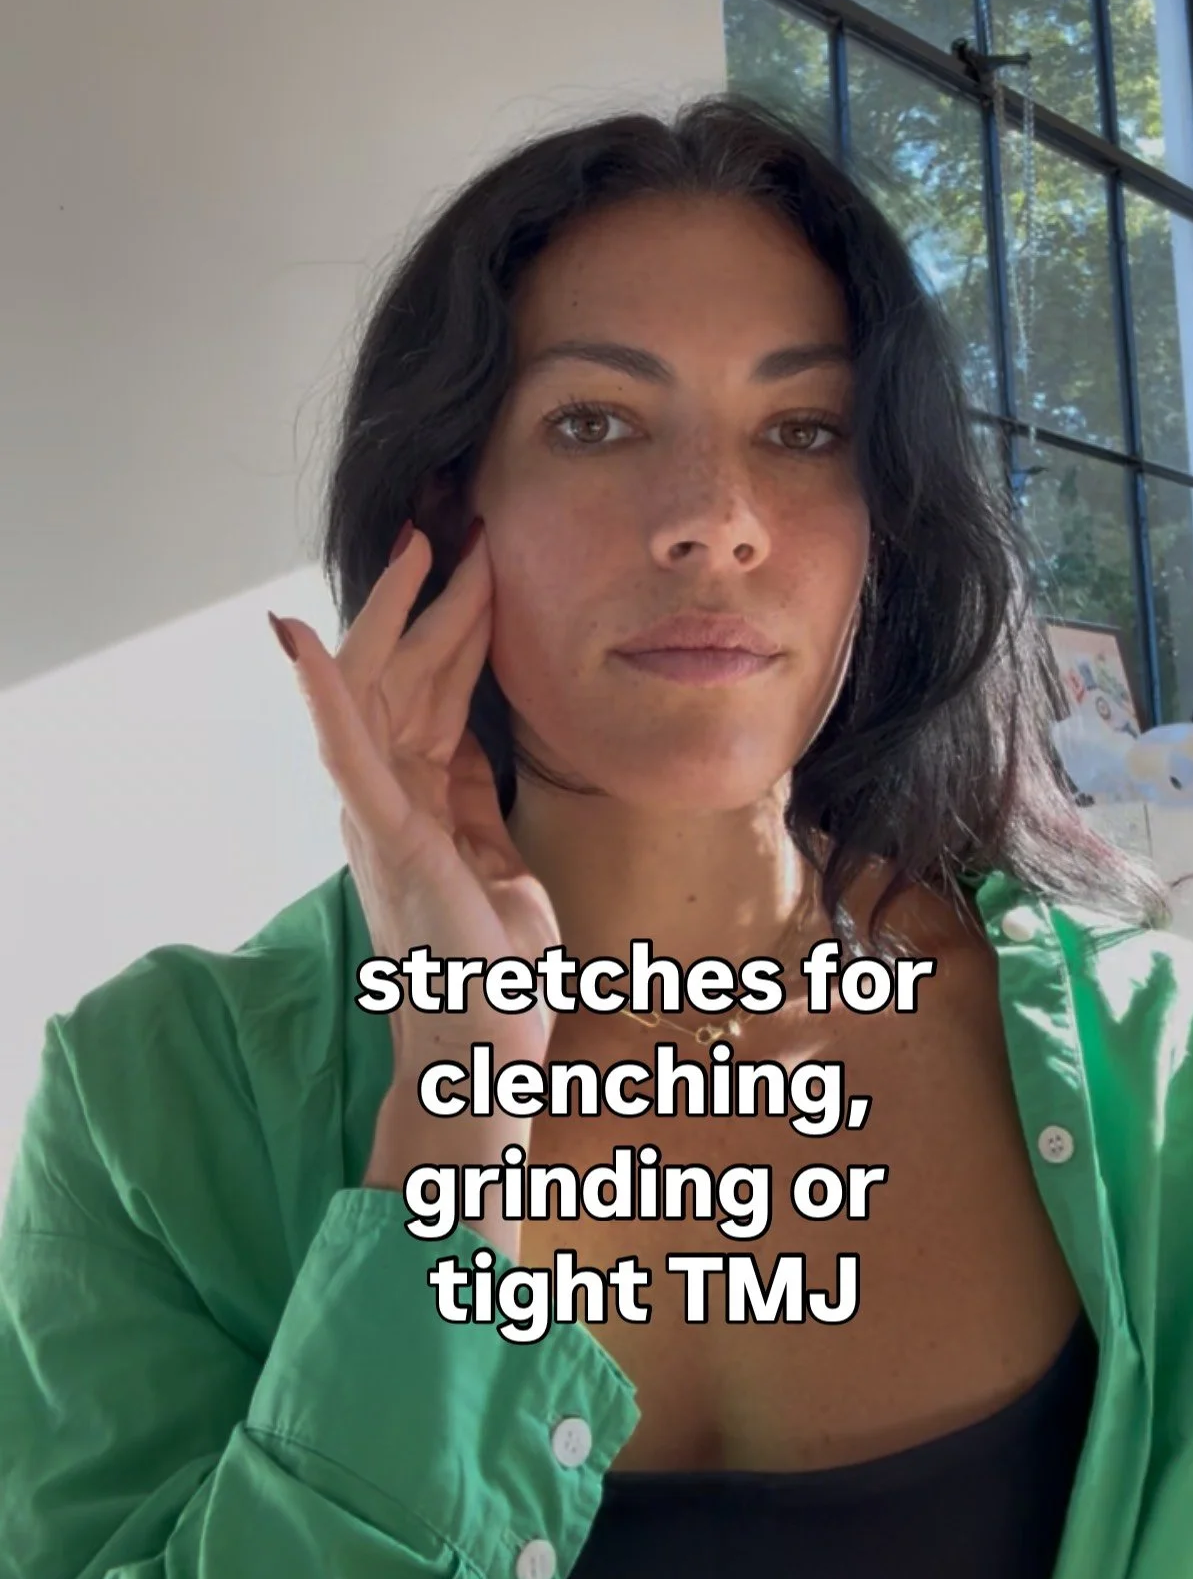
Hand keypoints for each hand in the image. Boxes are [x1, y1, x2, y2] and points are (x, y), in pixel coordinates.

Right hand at [269, 518, 561, 1073]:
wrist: (485, 1055)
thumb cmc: (494, 975)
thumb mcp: (500, 865)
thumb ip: (476, 804)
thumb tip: (475, 744)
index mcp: (423, 802)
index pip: (438, 693)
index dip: (458, 625)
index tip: (485, 562)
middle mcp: (391, 798)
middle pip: (405, 675)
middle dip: (433, 598)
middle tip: (457, 524)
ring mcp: (381, 815)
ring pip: (378, 693)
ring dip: (398, 616)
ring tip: (418, 544)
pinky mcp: (387, 838)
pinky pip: (347, 756)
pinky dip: (324, 696)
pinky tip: (307, 644)